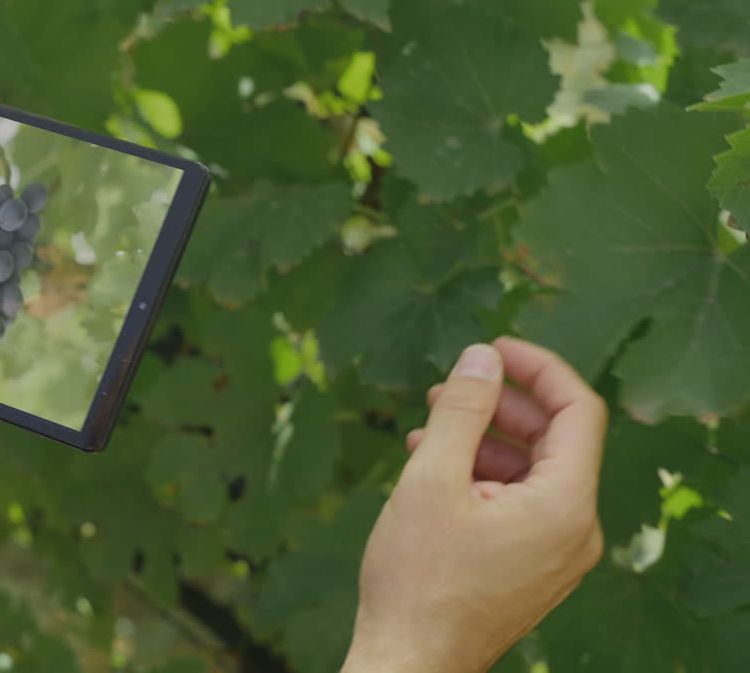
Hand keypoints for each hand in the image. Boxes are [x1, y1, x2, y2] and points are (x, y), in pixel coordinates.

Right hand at [341, 337, 605, 672]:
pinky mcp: (533, 568)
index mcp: (565, 506)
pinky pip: (521, 504)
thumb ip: (462, 410)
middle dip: (502, 404)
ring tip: (428, 426)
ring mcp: (557, 553)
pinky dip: (483, 477)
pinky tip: (435, 467)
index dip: (538, 367)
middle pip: (555, 440)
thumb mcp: (432, 478)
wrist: (411, 662)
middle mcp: (576, 530)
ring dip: (485, 441)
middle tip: (449, 385)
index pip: (578, 411)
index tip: (492, 348)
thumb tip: (481, 356)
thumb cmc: (417, 578)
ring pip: (533, 473)